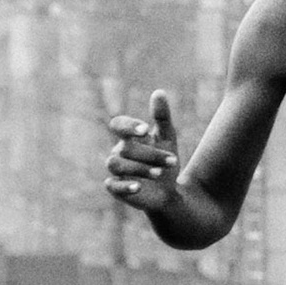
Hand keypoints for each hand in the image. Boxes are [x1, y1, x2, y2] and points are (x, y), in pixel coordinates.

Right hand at [104, 89, 180, 211]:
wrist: (169, 192)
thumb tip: (159, 92)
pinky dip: (124, 186)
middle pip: (124, 148)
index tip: (145, 130)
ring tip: (160, 173)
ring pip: (115, 164)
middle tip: (173, 160)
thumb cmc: (165, 161)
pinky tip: (138, 186)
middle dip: (150, 154)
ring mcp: (116, 171)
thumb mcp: (168, 138)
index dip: (128, 126)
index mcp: (129, 138)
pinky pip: (112, 185)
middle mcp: (119, 152)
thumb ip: (162, 117)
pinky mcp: (116, 189)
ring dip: (138, 167)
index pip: (118, 124)